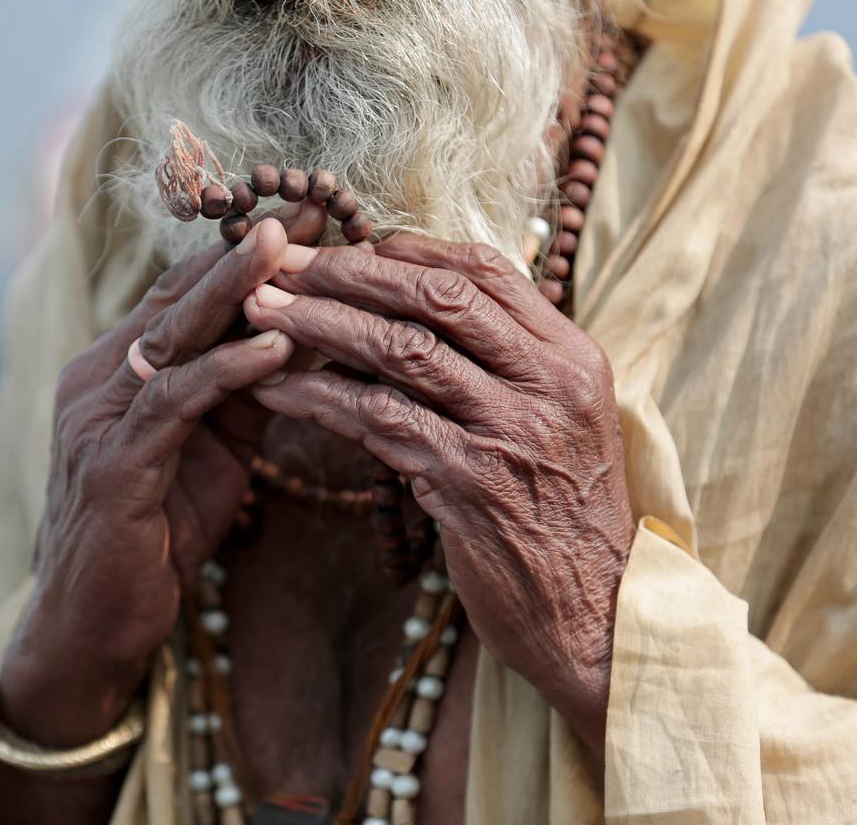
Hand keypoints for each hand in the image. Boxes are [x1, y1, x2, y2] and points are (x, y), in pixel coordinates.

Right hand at [0, 216, 296, 747]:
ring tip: (289, 247)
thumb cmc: (163, 526)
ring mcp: (101, 417)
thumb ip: (249, 388)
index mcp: (126, 367)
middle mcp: (104, 377)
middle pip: (181, 296)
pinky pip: (174, 403)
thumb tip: (308, 336)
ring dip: (234, 288)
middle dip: (247, 248)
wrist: (99, 622)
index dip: (248, 250)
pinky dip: (225, 371)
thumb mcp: (218, 444)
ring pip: (172, 335)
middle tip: (305, 200)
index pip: (189, 292)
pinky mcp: (113, 465)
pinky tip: (275, 348)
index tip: (310, 212)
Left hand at [243, 233, 634, 756]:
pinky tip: (276, 390)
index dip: (410, 250)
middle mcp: (548, 383)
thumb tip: (418, 312)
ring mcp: (509, 431)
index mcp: (572, 356)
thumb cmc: (565, 511)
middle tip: (287, 265)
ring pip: (402, 352)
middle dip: (352, 273)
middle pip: (438, 298)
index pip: (487, 272)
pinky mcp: (468, 484)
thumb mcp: (560, 421)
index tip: (351, 244)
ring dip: (322, 325)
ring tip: (261, 312)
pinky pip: (379, 422)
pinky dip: (320, 399)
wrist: (595, 610)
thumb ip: (508, 363)